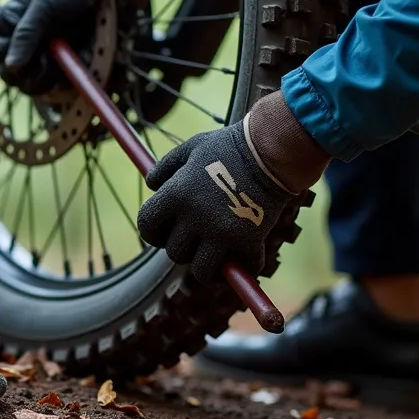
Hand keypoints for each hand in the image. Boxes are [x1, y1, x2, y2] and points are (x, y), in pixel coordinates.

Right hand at [0, 0, 106, 94]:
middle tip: (49, 51)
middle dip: (31, 67)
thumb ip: (25, 34)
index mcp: (2, 25)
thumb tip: (10, 67)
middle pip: (9, 74)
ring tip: (64, 52)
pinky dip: (64, 80)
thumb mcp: (44, 5)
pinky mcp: (52, 73)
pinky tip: (75, 61)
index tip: (36, 36)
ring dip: (48, 74)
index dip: (12, 49)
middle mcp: (14, 47)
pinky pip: (51, 90)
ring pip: (28, 86)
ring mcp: (32, 62)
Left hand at [135, 120, 297, 284]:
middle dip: (183, 248)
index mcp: (175, 195)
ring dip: (207, 267)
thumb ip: (165, 167)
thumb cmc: (229, 146)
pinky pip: (242, 270)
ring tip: (214, 257)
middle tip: (195, 239)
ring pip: (202, 271)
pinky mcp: (249, 241)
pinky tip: (244, 259)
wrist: (271, 150)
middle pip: (175, 252)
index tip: (163, 233)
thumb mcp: (191, 148)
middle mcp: (195, 218)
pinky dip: (244, 268)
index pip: (147, 228)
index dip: (152, 233)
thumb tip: (151, 186)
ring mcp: (222, 232)